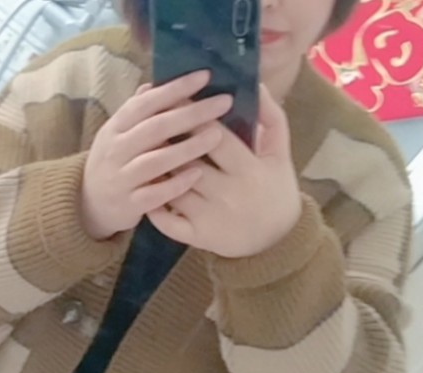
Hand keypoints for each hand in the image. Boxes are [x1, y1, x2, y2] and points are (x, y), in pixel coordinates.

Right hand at [81, 71, 232, 239]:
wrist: (89, 206)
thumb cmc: (113, 165)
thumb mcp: (117, 135)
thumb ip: (135, 113)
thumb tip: (152, 85)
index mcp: (115, 128)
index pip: (146, 103)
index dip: (175, 89)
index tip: (205, 76)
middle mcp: (116, 150)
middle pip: (156, 128)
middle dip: (192, 113)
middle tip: (224, 102)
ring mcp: (121, 178)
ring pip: (156, 160)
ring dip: (188, 147)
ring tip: (217, 135)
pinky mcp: (129, 204)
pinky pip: (154, 194)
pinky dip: (176, 184)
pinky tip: (197, 174)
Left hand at [147, 84, 301, 257]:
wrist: (277, 239)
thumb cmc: (276, 189)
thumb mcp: (280, 153)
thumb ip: (270, 117)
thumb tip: (254, 83)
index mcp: (248, 168)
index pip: (215, 137)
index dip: (193, 116)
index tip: (176, 99)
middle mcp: (227, 193)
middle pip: (188, 162)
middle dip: (168, 141)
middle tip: (150, 123)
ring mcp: (209, 217)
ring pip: (173, 189)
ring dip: (156, 171)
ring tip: (142, 152)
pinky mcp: (198, 237)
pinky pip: (168, 222)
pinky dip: (155, 207)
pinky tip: (147, 189)